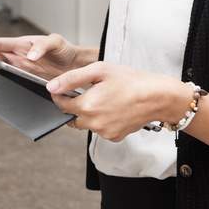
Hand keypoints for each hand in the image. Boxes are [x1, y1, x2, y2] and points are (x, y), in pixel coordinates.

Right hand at [0, 33, 84, 80]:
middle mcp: (20, 56)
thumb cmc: (64, 49)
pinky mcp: (27, 80)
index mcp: (24, 44)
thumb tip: (29, 55)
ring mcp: (22, 69)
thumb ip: (43, 45)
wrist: (76, 66)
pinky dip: (6, 82)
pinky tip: (3, 86)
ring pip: (4, 68)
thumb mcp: (57, 41)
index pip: (4, 43)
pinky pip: (13, 81)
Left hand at [47, 62, 189, 141]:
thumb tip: (51, 87)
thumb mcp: (99, 71)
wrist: (157, 97)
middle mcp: (93, 123)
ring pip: (86, 124)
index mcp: (88, 105)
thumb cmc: (130, 80)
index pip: (61, 104)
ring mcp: (104, 132)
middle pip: (72, 117)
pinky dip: (102, 120)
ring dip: (89, 113)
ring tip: (105, 98)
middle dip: (75, 105)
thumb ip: (72, 79)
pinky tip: (113, 108)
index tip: (64, 88)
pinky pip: (100, 129)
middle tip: (89, 91)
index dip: (60, 95)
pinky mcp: (114, 137)